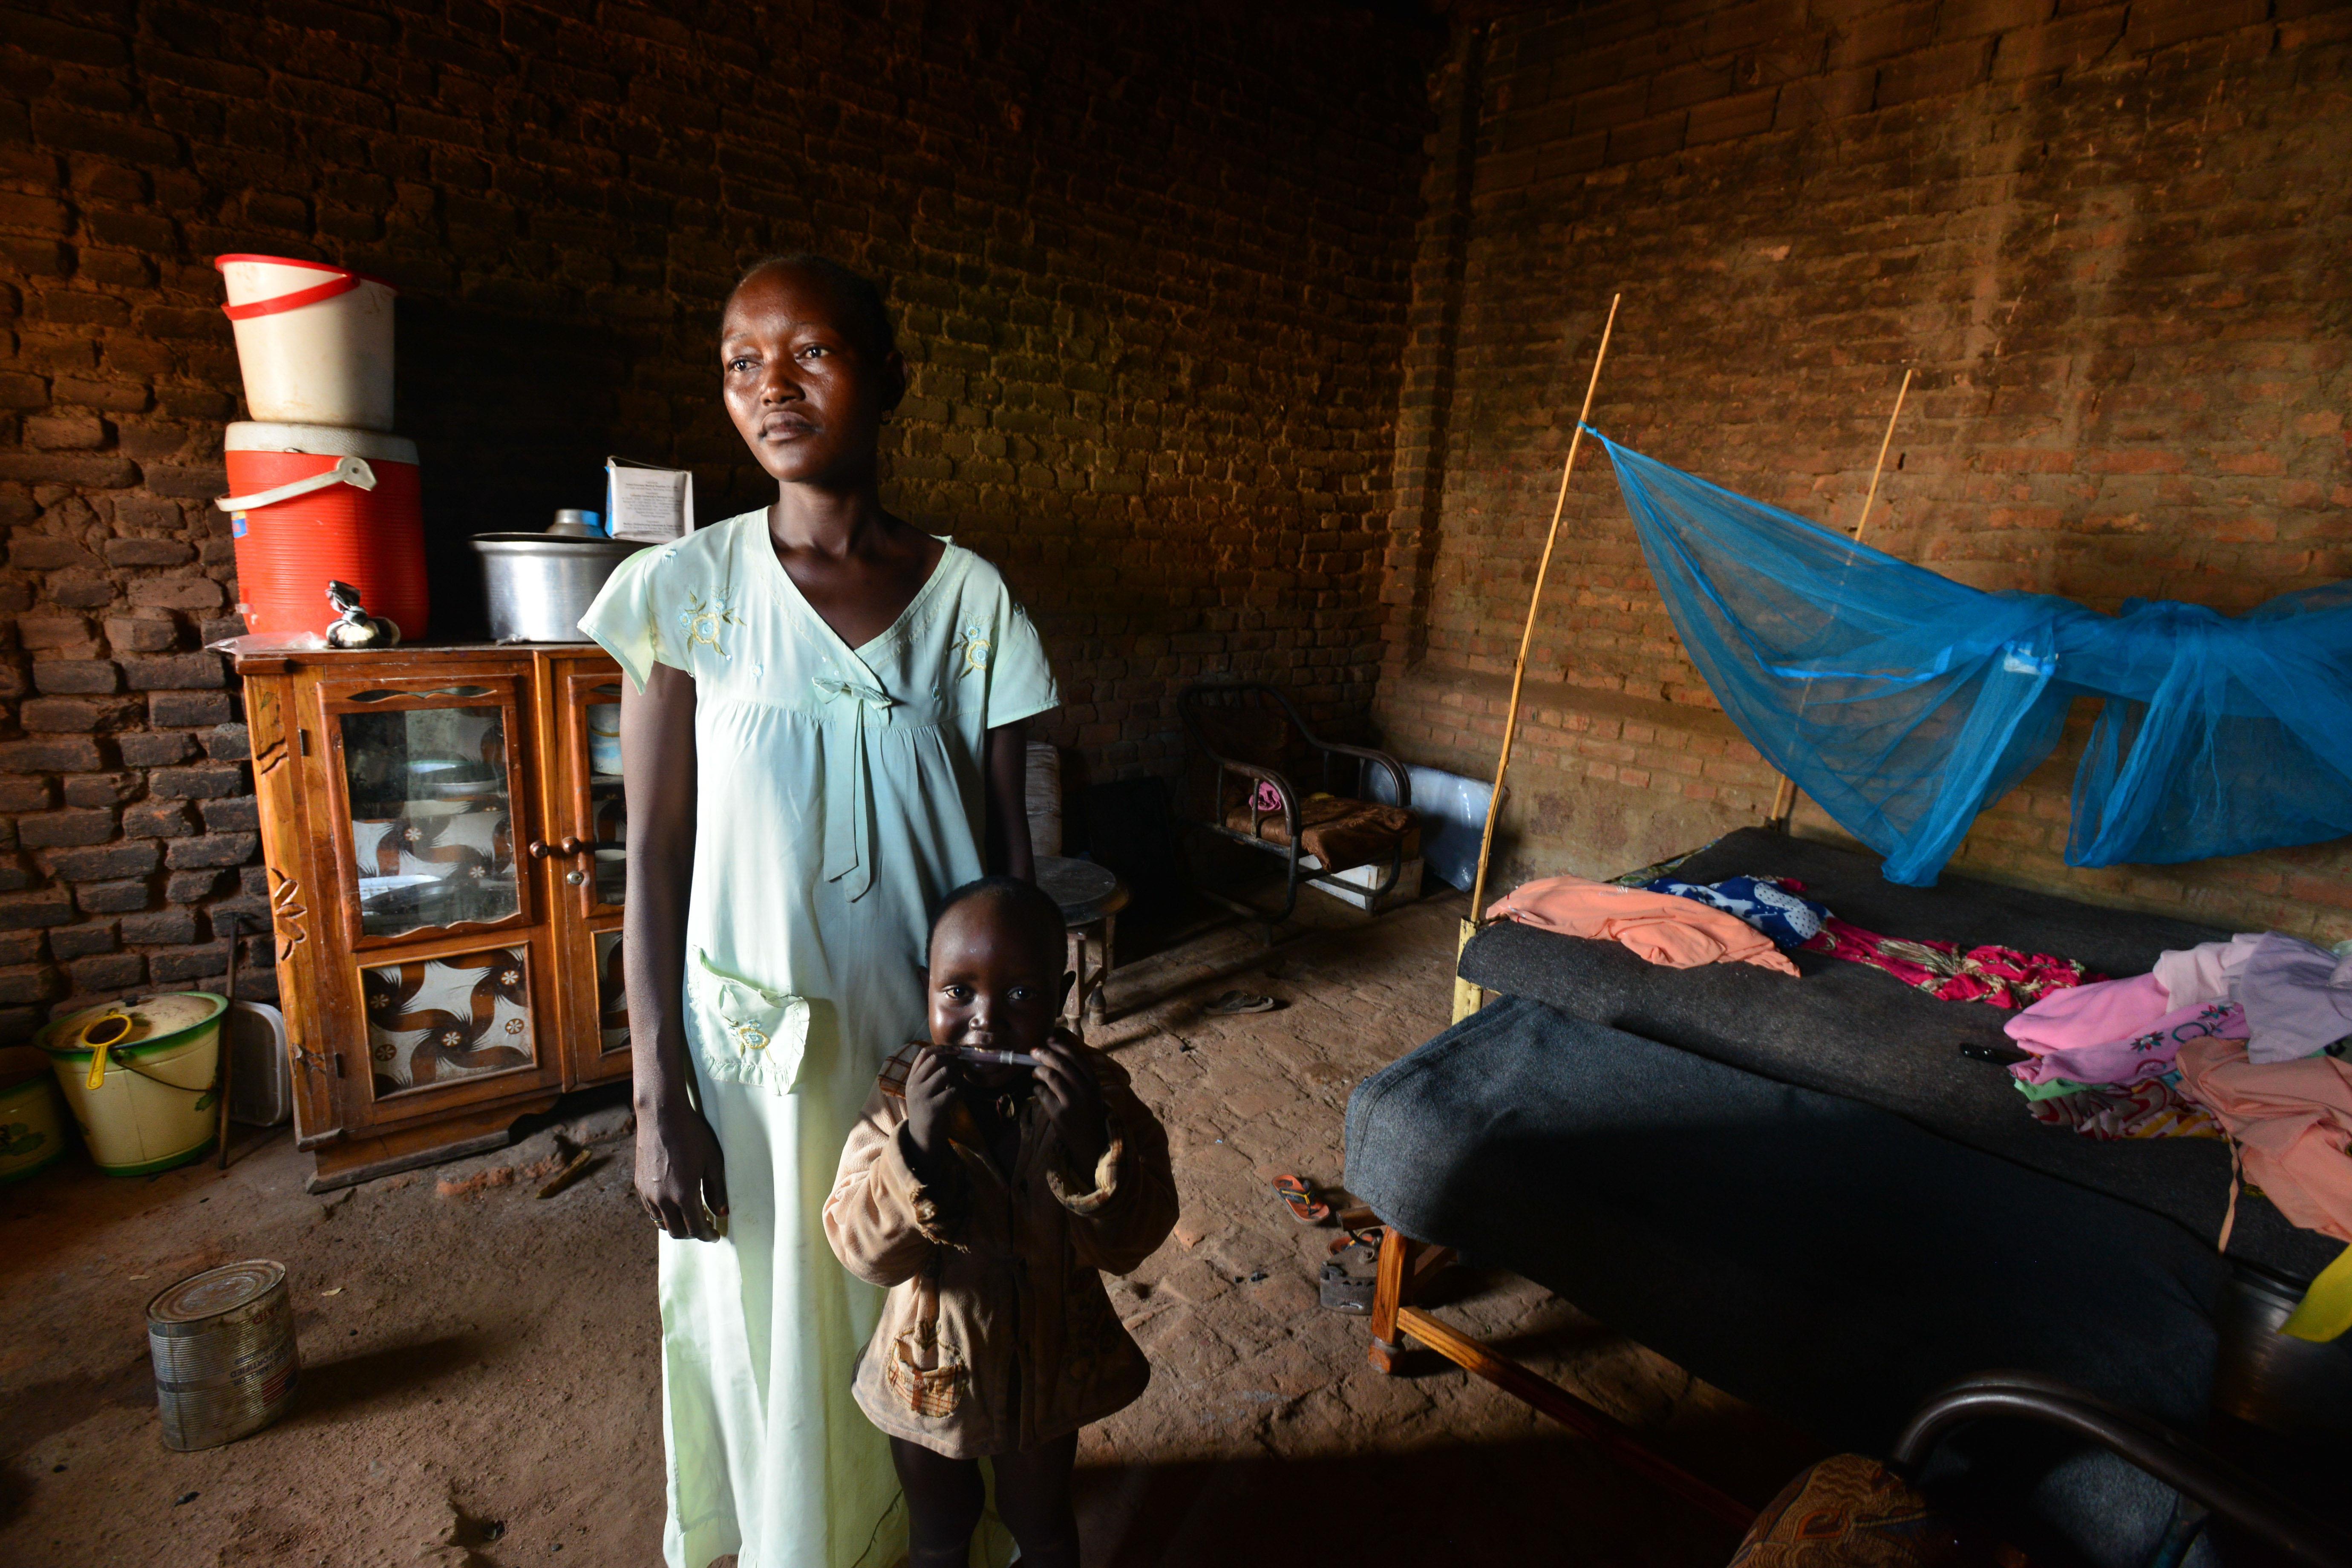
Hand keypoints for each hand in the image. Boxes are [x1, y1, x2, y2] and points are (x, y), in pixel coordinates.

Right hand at [637, 1102, 728, 1241]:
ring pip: (662, 1224)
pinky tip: (674, 1205)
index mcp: (684, 1195)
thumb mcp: (712, 1161)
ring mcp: (648, 1193)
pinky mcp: (639, 1185)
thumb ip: (717, 1191)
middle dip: (692, 1234)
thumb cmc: (692, 1135)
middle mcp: (663, 1199)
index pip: (696, 1228)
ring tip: (689, 1217)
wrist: (661, 1116)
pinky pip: (651, 1210)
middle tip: (704, 1227)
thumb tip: (721, 1213)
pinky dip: (664, 1215)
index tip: (715, 1235)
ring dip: (677, 1226)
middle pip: (677, 1232)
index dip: (708, 1236)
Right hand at [903, 1045, 961, 1173]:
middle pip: (936, 1059)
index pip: (924, 1053)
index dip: (942, 1048)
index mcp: (912, 1078)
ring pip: (946, 1072)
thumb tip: (953, 1055)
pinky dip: (961, 1091)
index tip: (956, 1050)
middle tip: (960, 1069)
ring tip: (958, 1085)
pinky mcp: (933, 1108)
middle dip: (953, 1061)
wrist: (921, 1137)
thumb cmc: (927, 1110)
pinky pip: (954, 1090)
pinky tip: (958, 1098)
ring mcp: (922, 1096)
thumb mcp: (922, 1089)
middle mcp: (914, 1085)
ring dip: (958, 1076)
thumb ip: (931, 1073)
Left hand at [1032, 1029, 1108, 1171]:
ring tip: (1035, 1073)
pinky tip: (1039, 1090)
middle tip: (1034, 1051)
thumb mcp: (1091, 1092)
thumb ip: (1078, 1075)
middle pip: (1061, 1064)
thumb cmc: (1088, 1112)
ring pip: (1051, 1077)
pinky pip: (1042, 1094)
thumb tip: (1056, 1053)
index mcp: (1093, 1082)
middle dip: (1045, 1054)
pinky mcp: (1059, 1113)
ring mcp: (1072, 1102)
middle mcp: (1084, 1090)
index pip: (1076, 1057)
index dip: (1061, 1047)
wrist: (1090, 1142)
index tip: (1049, 1040)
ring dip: (1039, 1071)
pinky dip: (1037, 1089)